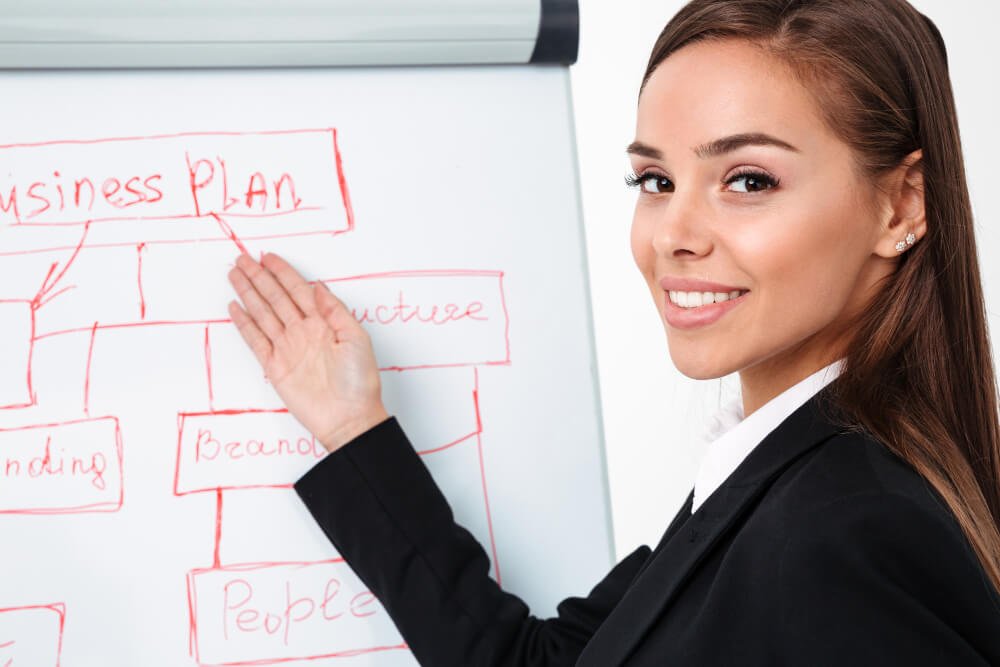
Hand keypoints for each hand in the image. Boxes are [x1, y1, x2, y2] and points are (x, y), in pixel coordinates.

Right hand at [226, 252, 388, 452]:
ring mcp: (288, 348)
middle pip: (276, 297)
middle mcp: (303, 332)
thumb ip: (335, 311)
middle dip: (259, 277)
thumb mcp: (356, 338)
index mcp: (323, 323)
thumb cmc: (359, 382)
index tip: (268, 257)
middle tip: (242, 259)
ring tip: (234, 275)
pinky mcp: (275, 367)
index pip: (298, 290)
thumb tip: (318, 286)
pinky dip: (245, 324)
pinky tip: (235, 308)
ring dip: (249, 294)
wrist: (349, 418)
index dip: (283, 272)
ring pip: (263, 313)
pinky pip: (256, 340)